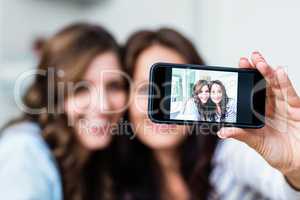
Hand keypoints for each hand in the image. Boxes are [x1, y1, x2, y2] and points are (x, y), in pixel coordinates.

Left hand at [217, 51, 299, 188]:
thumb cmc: (276, 153)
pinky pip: (290, 95)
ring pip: (275, 86)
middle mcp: (271, 107)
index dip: (245, 80)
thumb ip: (241, 135)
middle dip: (255, 70)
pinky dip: (285, 83)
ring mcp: (284, 107)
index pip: (251, 92)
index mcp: (259, 113)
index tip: (238, 67)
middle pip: (262, 85)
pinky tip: (279, 72)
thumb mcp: (256, 143)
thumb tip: (221, 131)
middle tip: (247, 58)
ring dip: (268, 73)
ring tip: (259, 62)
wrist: (297, 163)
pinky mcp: (297, 110)